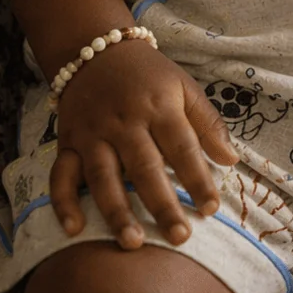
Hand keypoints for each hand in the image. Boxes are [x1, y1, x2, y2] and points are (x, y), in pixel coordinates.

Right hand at [51, 40, 238, 249]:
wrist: (98, 50)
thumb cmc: (149, 76)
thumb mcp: (184, 87)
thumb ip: (208, 123)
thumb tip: (231, 161)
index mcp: (159, 106)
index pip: (182, 147)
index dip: (198, 179)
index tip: (212, 208)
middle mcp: (125, 122)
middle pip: (144, 167)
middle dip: (162, 204)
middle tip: (180, 237)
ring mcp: (93, 133)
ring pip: (103, 177)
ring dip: (117, 211)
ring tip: (133, 242)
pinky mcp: (67, 142)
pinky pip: (61, 175)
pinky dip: (63, 202)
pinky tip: (74, 229)